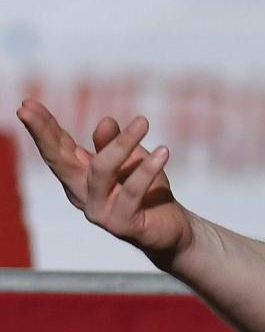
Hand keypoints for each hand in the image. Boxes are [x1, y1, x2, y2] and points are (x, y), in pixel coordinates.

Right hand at [16, 99, 191, 267]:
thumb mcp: (131, 160)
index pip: (58, 149)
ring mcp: (99, 211)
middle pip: (59, 161)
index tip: (26, 104)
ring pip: (101, 172)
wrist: (170, 227)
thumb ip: (114, 144)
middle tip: (28, 109)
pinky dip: (147, 170)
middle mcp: (83, 194)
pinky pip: (132, 192)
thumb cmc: (146, 190)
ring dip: (122, 144)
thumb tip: (105, 122)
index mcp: (80, 176)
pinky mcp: (121, 224)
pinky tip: (163, 152)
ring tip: (144, 122)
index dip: (42, 128)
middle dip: (44, 134)